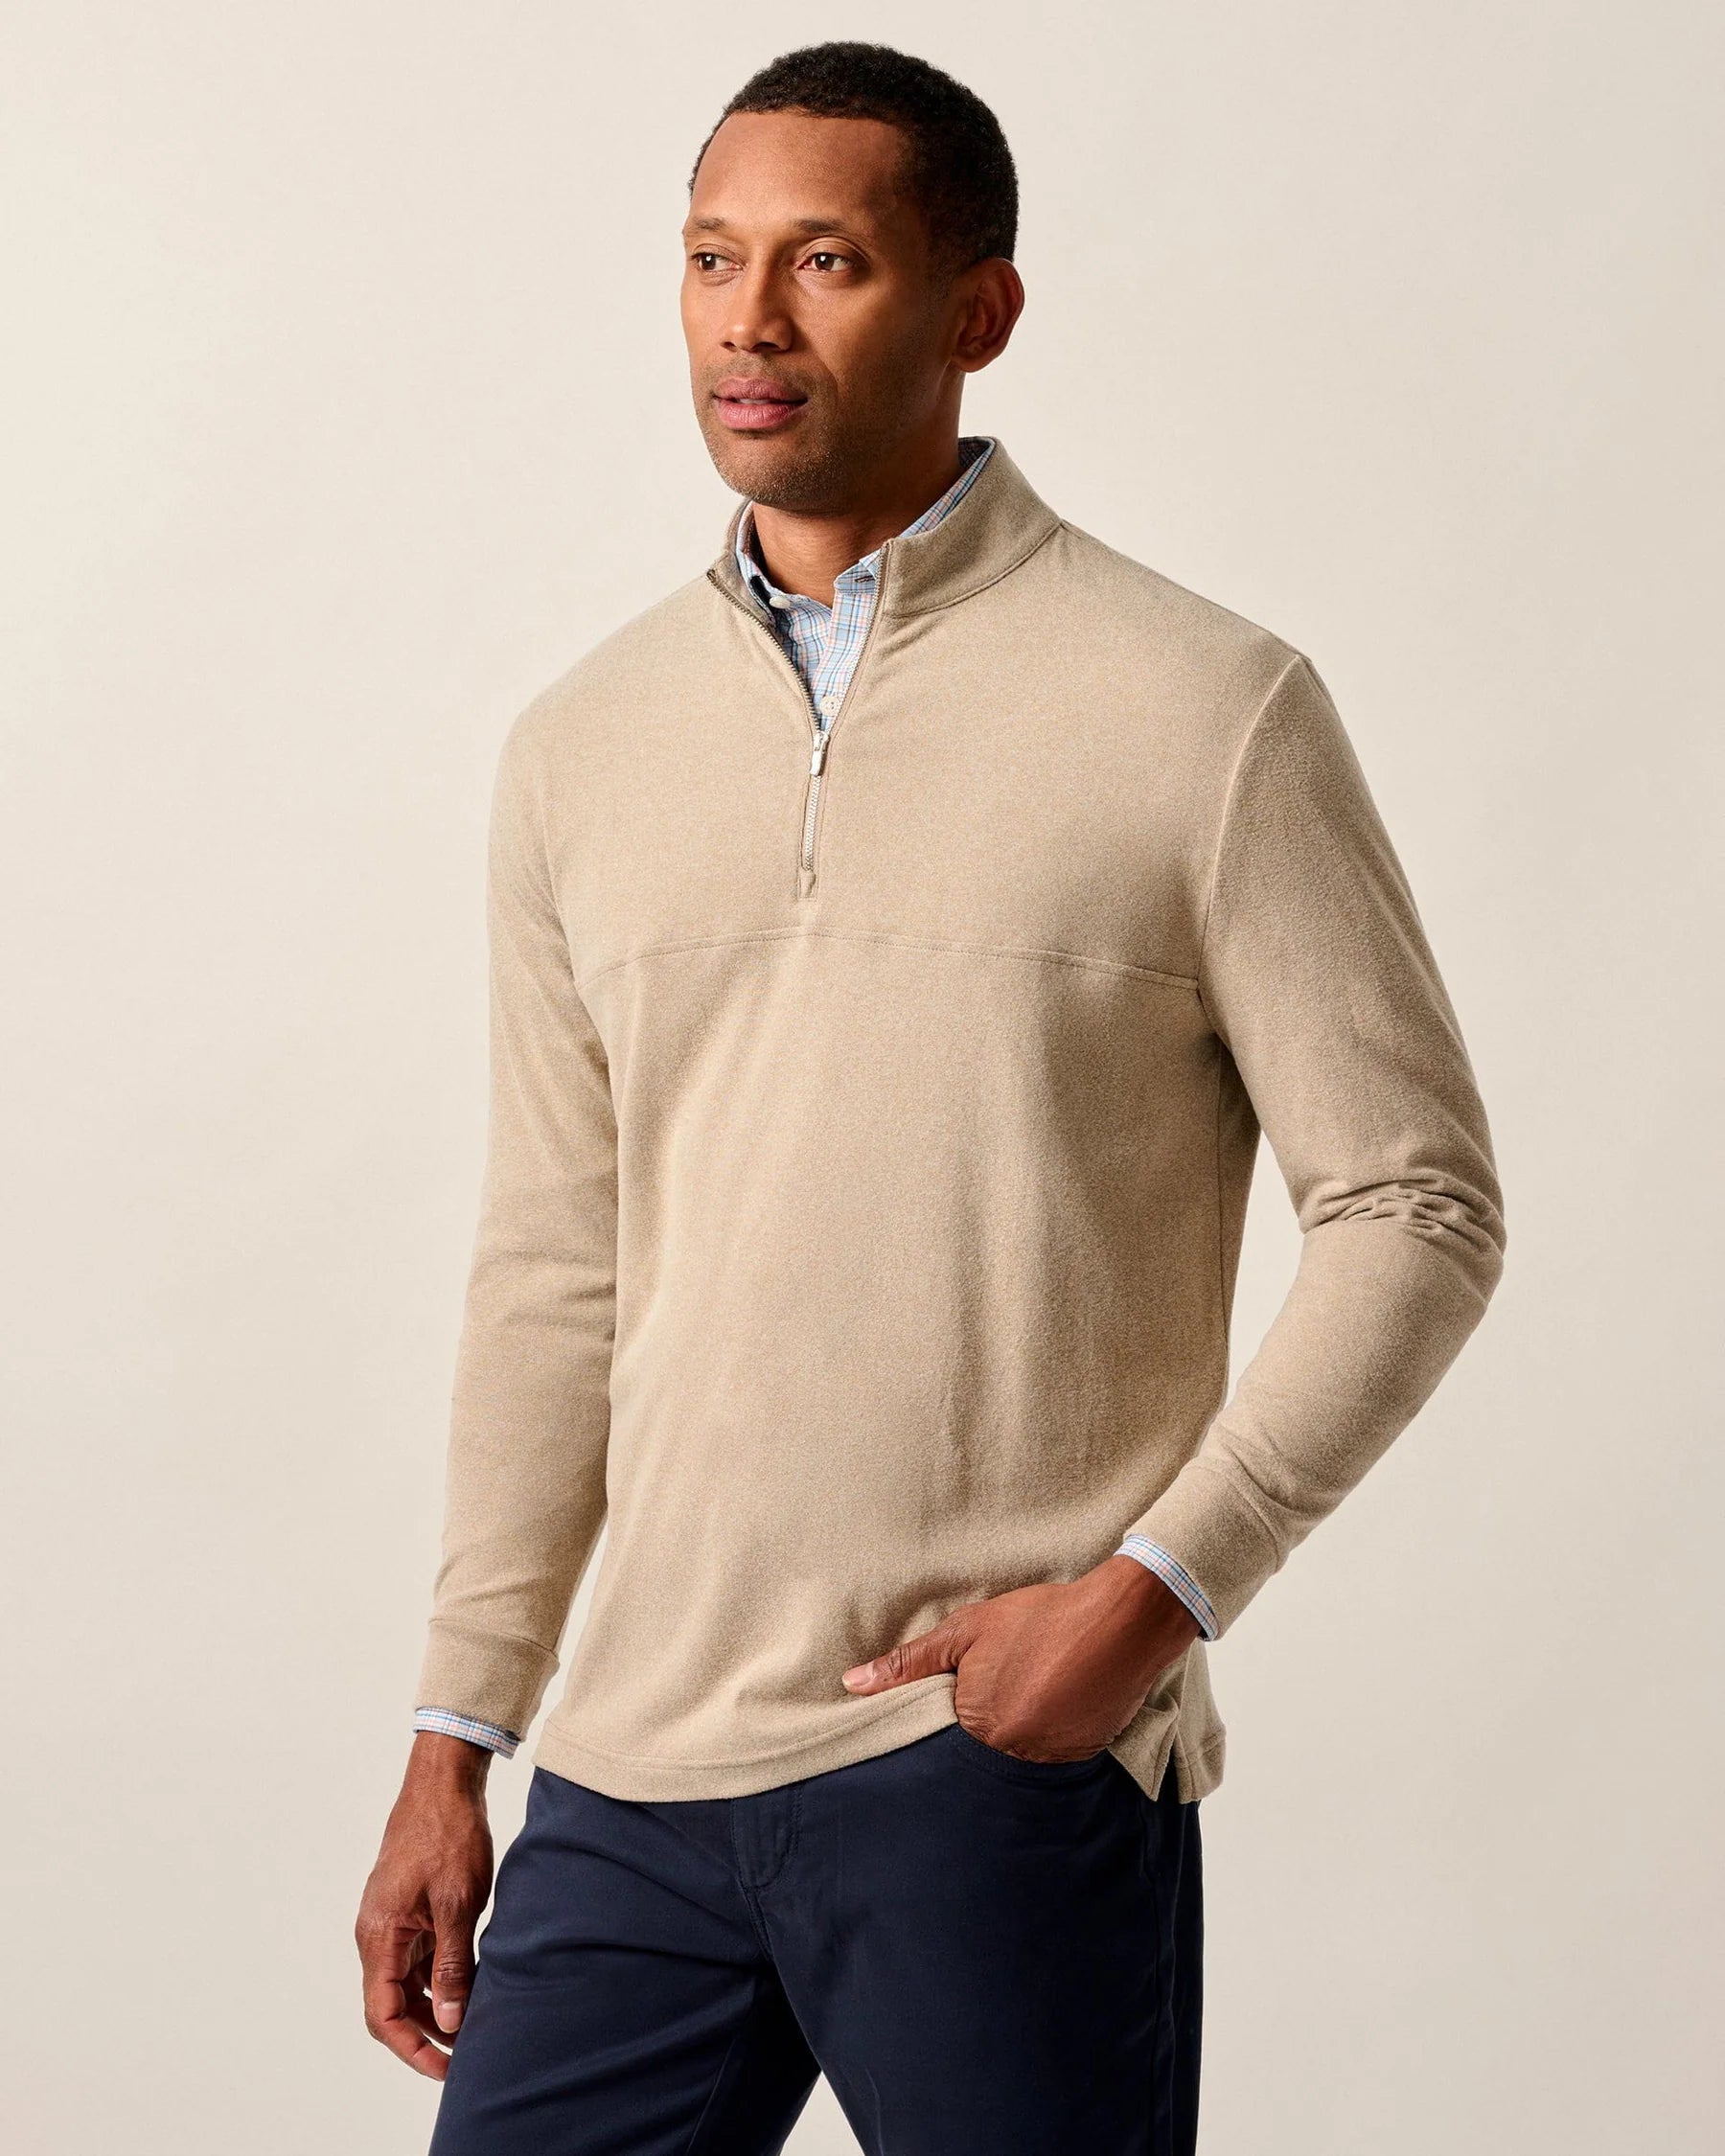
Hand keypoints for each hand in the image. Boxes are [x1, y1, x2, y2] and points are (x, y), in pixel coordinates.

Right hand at [355, 1733, 494, 2078]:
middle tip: (465, 2055)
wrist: (443, 1783)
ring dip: (434, 2008)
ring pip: (406, 1984)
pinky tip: (469, 1986)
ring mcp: (392, 1922)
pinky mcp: (408, 1911)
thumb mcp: (458, 1903)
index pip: (383, 2015)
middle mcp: (377, 1934)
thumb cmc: (447, 1834)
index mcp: (380, 1936)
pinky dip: (439, 1979)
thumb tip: (448, 2021)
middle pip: (391, 2006)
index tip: (445, 2067)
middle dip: (424, 2035)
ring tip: (473, 2025)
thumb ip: (452, 1965)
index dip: (411, 2049)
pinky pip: (417, 1959)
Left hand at [841, 1556, 1201, 1761]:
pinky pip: (1048, 1761)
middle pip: (976, 1756)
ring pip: (1012, 1761)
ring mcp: (1049, 1762)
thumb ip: (909, 1662)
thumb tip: (851, 1685)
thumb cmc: (1041, 1620)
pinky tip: (1050, 1707)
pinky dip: (1043, 1739)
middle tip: (994, 1701)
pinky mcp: (1080, 1759)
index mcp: (976, 1725)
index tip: (949, 1706)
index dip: (940, 1723)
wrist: (1121, 1622)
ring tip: (1024, 1702)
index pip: (939, 1744)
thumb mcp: (967, 1631)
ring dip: (1012, 1737)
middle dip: (976, 1736)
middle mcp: (1011, 1756)